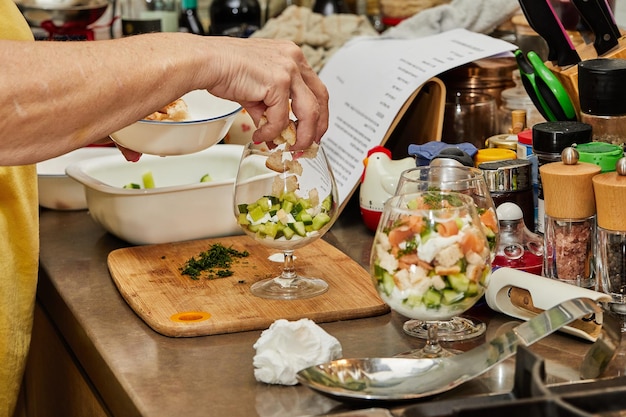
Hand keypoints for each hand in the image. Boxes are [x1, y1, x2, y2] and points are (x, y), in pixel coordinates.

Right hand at [201, 37, 328, 149]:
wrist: (206, 62)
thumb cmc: (225, 70)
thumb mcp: (256, 91)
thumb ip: (270, 111)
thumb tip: (275, 136)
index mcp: (292, 57)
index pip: (316, 89)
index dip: (317, 114)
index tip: (312, 132)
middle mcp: (294, 60)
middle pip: (321, 99)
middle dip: (316, 128)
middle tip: (307, 145)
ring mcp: (289, 70)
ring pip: (309, 112)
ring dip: (301, 136)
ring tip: (290, 148)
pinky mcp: (278, 82)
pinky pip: (282, 118)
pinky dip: (271, 131)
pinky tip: (260, 134)